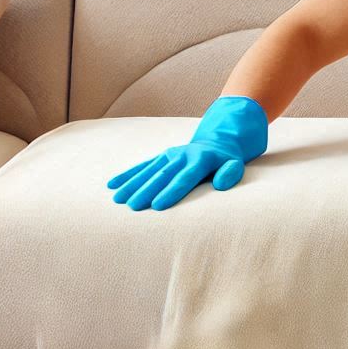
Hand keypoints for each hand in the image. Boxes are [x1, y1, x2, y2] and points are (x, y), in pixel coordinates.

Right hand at [107, 95, 268, 210]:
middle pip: (162, 176)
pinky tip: (112, 185)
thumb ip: (230, 173)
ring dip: (133, 184)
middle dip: (146, 191)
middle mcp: (181, 156)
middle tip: (133, 206)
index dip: (171, 192)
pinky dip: (127, 175)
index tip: (157, 205)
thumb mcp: (235, 164)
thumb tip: (220, 185)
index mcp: (200, 160)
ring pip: (148, 171)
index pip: (184, 178)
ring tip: (118, 199)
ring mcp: (169, 155)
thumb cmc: (227, 161)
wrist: (217, 142)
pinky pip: (142, 166)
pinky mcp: (161, 157)